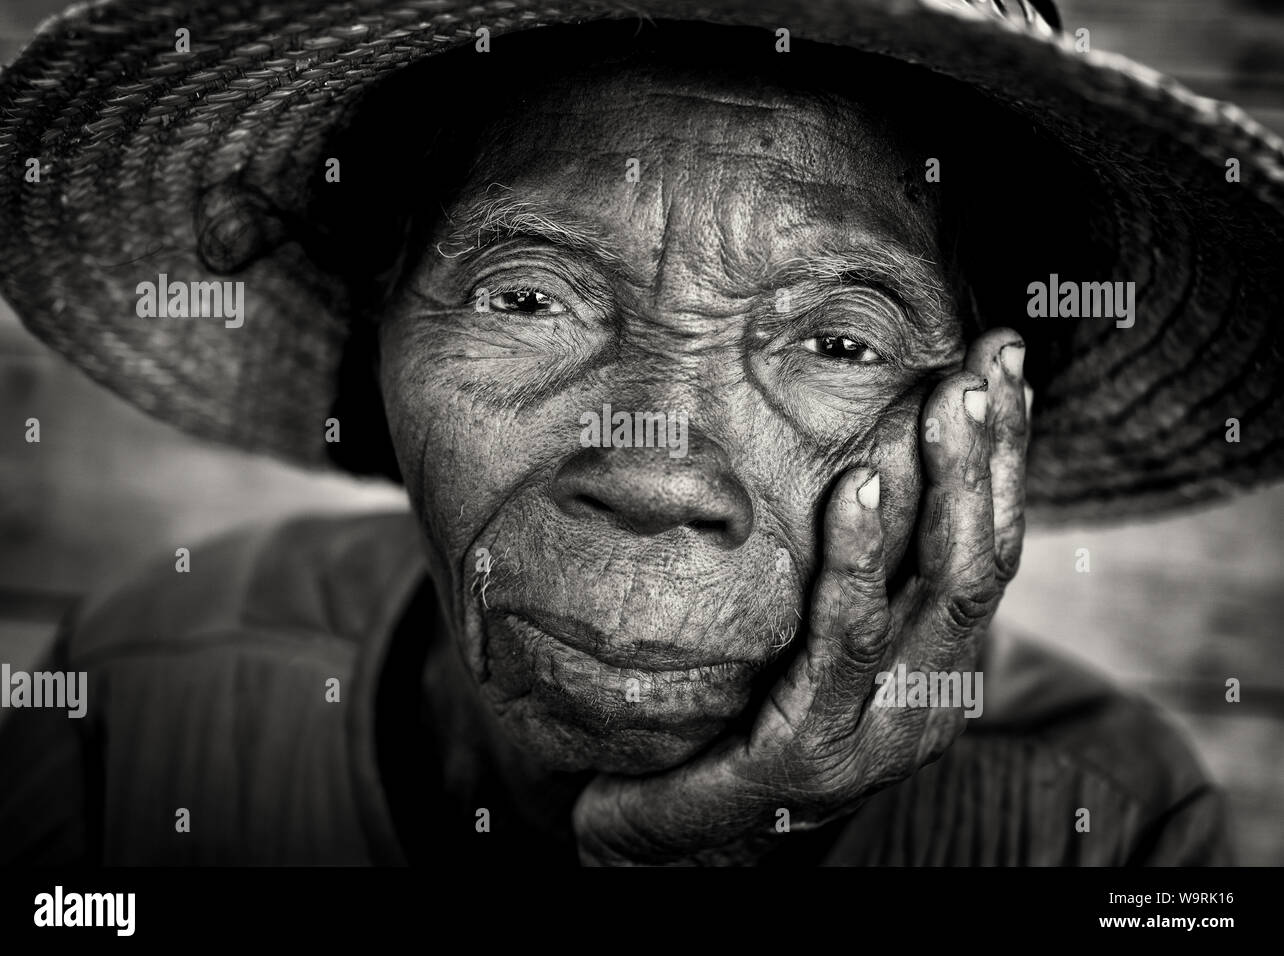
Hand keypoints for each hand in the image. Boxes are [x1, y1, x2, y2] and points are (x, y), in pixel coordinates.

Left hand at [572, 328, 1030, 864]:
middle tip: (989, 360)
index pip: (988, 542)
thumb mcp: (819, 639)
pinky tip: (862, 487)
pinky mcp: (812, 748)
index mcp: (935, 659)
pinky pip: (845, 639)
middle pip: (985, 556)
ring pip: (942, 592)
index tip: (1005, 361)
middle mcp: (930, 690)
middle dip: (992, 452)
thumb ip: (854, 567)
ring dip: (951, 487)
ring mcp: (882, 725)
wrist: (680, 835)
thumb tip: (861, 446)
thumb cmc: (750, 718)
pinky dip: (861, 559)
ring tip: (946, 400)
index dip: (1004, 453)